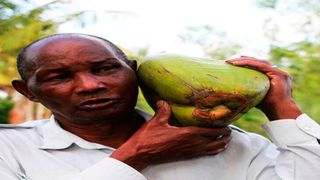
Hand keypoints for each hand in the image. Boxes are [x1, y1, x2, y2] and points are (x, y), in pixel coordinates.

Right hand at [111, 100, 230, 170]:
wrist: (141, 154)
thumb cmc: (148, 137)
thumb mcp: (156, 121)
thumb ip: (163, 110)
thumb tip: (164, 100)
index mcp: (186, 133)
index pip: (208, 130)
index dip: (220, 128)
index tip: (227, 124)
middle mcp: (191, 144)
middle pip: (214, 140)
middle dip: (224, 136)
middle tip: (231, 131)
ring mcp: (189, 151)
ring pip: (211, 149)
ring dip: (221, 144)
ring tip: (227, 140)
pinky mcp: (186, 156)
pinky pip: (204, 154)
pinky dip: (213, 151)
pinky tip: (216, 149)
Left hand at [226, 56, 301, 119]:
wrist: (280, 112)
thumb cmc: (268, 106)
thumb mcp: (256, 94)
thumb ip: (250, 89)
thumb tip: (236, 90)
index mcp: (273, 76)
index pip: (259, 66)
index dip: (247, 62)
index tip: (235, 61)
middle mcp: (277, 72)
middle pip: (259, 62)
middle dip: (244, 60)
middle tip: (230, 60)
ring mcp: (280, 73)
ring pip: (260, 62)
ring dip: (245, 61)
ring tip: (232, 62)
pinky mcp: (279, 74)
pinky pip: (262, 66)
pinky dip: (250, 64)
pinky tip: (240, 63)